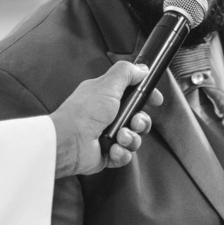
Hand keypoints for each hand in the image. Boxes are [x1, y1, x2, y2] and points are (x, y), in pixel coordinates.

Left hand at [49, 62, 162, 176]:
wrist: (68, 142)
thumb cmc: (83, 113)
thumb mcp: (107, 85)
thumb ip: (126, 73)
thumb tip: (141, 69)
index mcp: (106, 97)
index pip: (134, 95)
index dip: (146, 97)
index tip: (155, 100)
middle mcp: (108, 116)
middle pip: (139, 119)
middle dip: (141, 122)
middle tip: (134, 122)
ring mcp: (108, 136)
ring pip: (134, 138)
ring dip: (131, 138)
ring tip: (120, 137)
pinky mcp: (107, 154)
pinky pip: (126, 155)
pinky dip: (122, 153)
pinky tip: (113, 149)